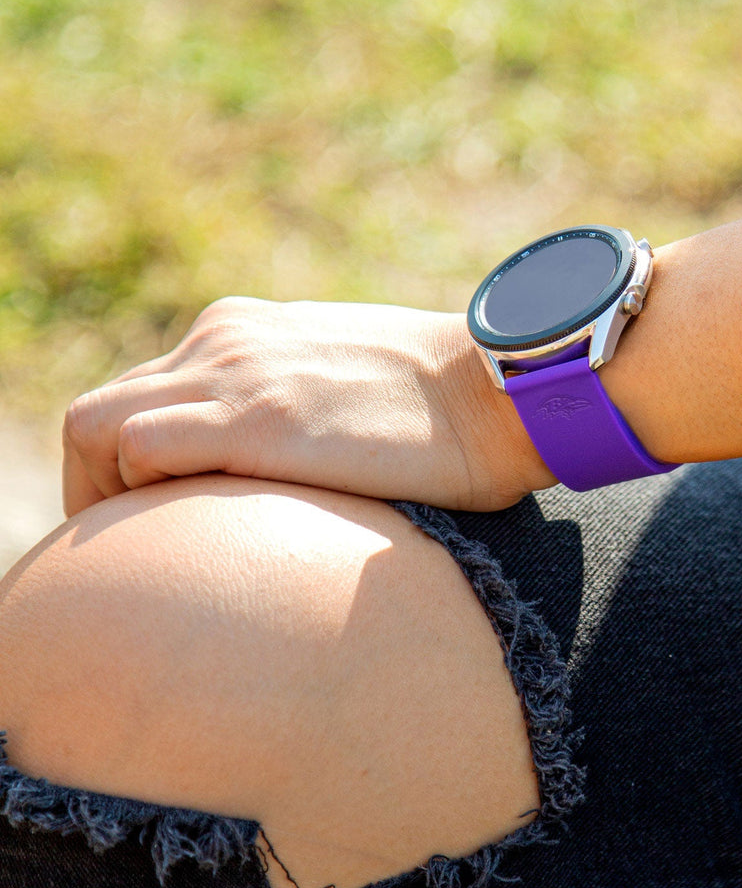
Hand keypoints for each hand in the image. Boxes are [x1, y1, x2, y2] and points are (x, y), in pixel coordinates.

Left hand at [61, 297, 555, 518]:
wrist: (502, 388)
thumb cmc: (457, 408)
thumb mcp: (360, 390)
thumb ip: (310, 408)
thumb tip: (310, 467)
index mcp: (248, 330)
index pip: (145, 393)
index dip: (131, 465)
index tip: (158, 519)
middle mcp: (223, 339)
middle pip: (98, 411)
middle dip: (94, 487)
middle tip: (131, 552)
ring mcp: (230, 374)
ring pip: (93, 427)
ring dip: (101, 497)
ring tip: (144, 558)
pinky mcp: (250, 421)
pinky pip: (134, 449)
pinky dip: (131, 499)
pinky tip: (181, 543)